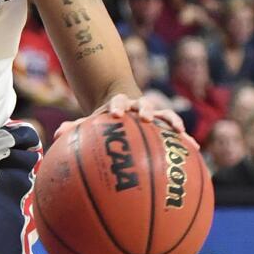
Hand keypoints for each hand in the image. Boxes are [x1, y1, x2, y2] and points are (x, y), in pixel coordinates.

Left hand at [53, 93, 198, 149]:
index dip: (117, 106)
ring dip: (173, 123)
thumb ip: (77, 127)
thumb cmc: (104, 118)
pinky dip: (186, 139)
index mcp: (119, 103)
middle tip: (145, 118)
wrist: (122, 105)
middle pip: (144, 103)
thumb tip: (57, 135)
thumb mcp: (91, 120)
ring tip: (182, 135)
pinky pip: (177, 130)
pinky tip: (196, 152)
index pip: (118, 101)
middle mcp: (138, 105)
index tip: (115, 114)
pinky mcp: (165, 122)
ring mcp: (154, 112)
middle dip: (145, 110)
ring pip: (166, 114)